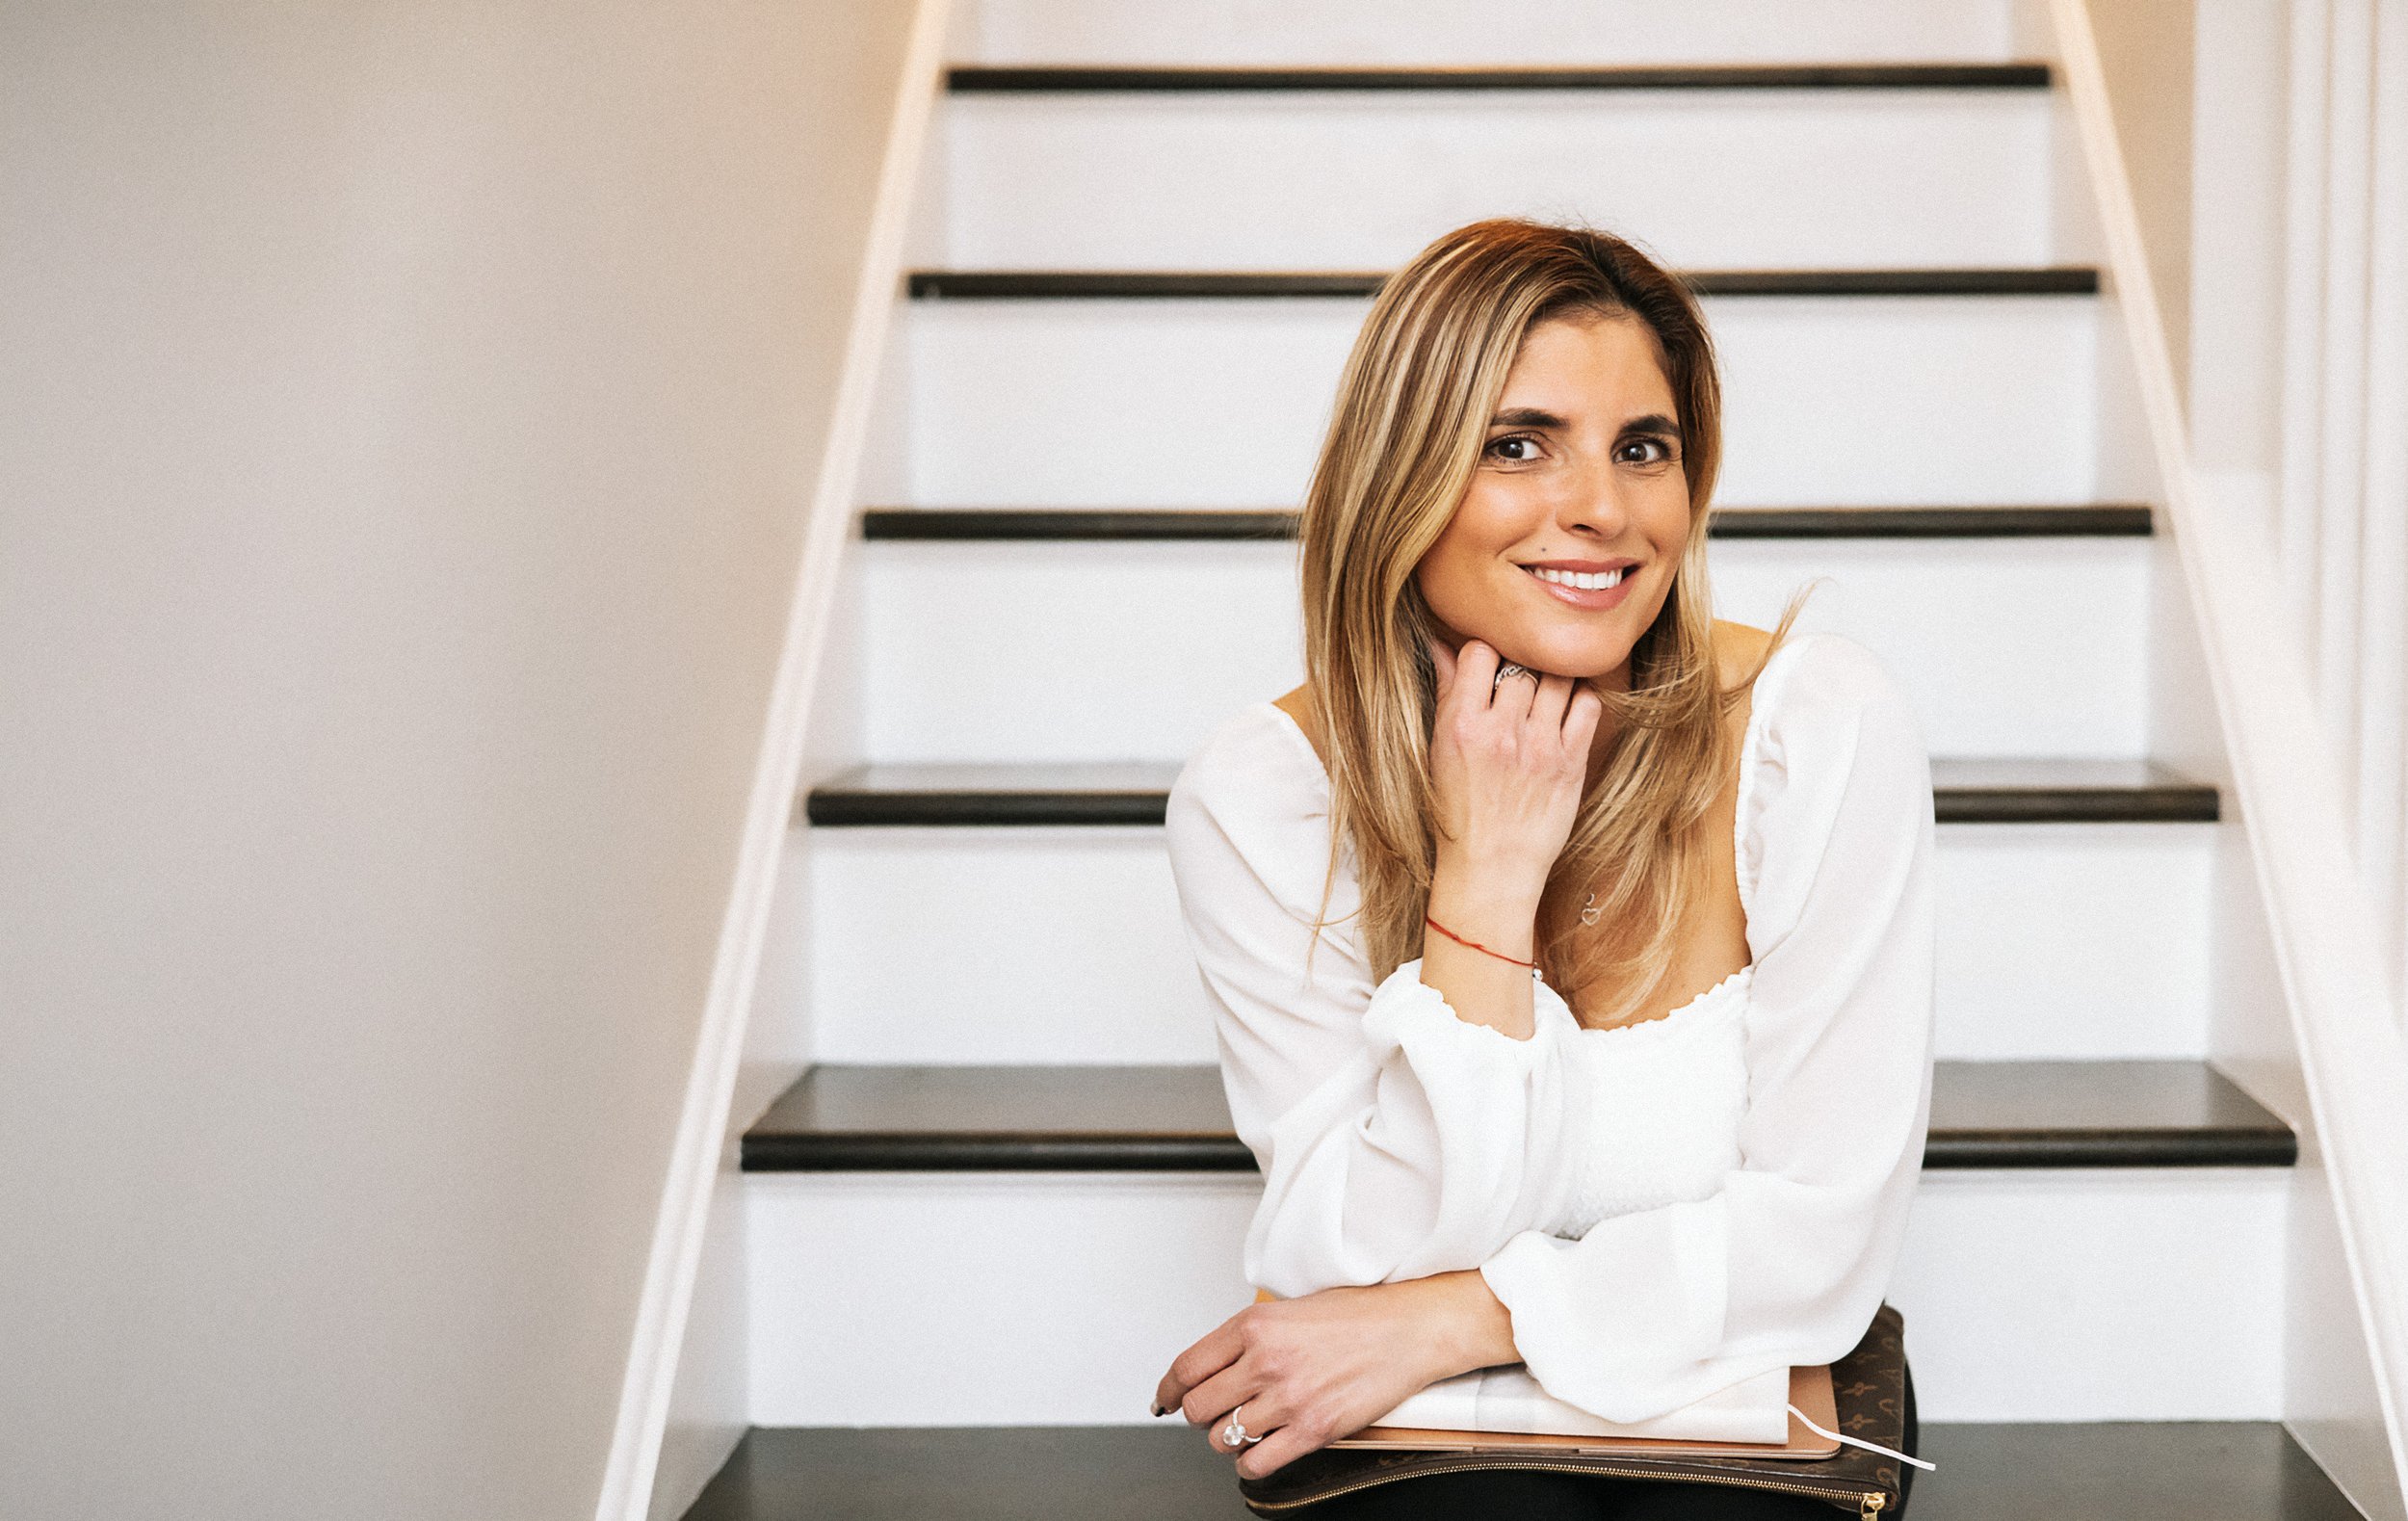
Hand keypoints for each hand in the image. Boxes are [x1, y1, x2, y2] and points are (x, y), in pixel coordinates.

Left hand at [1154, 1276, 1508, 1478]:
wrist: (1408, 1329)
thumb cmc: (1358, 1315)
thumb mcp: (1290, 1308)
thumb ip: (1249, 1336)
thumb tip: (1214, 1365)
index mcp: (1254, 1325)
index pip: (1187, 1368)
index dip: (1168, 1390)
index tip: (1165, 1399)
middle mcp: (1265, 1360)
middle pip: (1198, 1407)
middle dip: (1199, 1415)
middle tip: (1212, 1413)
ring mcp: (1288, 1397)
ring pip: (1224, 1437)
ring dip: (1228, 1437)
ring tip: (1247, 1426)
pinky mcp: (1313, 1429)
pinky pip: (1257, 1463)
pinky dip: (1251, 1463)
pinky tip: (1262, 1449)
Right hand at [1426, 635, 1604, 909]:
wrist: (1491, 869)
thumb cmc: (1458, 812)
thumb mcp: (1438, 752)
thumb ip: (1445, 694)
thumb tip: (1441, 645)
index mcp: (1461, 726)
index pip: (1479, 652)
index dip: (1484, 653)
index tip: (1487, 668)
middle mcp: (1501, 732)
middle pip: (1521, 664)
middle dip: (1520, 668)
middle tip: (1519, 683)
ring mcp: (1540, 747)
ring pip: (1557, 677)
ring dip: (1552, 678)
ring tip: (1545, 691)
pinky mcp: (1571, 763)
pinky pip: (1587, 705)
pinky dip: (1580, 698)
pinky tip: (1567, 708)